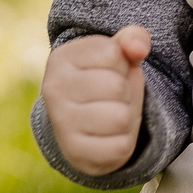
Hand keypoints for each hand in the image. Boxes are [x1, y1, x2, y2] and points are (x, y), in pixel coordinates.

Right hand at [42, 26, 150, 175]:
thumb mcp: (116, 55)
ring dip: (126, 116)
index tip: (108, 70)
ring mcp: (61, 123)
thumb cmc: (104, 80)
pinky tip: (108, 135)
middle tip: (112, 96)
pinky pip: (121, 146)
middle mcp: (54, 90)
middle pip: (116, 86)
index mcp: (61, 58)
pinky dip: (123, 141)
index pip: (112, 53)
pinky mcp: (75, 153)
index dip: (122, 63)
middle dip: (125, 91)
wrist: (82, 124)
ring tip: (111, 113)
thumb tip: (139, 46)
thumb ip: (131, 39)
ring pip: (120, 117)